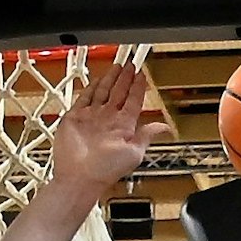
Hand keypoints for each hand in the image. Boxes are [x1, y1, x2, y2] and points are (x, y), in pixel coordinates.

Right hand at [51, 62, 169, 191]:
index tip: (142, 74)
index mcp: (123, 126)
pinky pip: (84, 97)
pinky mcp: (75, 117)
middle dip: (125, 78)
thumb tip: (164, 128)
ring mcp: (92, 117)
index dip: (138, 86)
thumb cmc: (105, 169)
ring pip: (103, 91)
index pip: (134, 100)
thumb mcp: (134, 152)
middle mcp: (108, 120)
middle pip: (119, 92)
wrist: (79, 176)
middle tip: (130, 63)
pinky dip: (91, 87)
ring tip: (118, 66)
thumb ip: (147, 136)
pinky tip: (98, 78)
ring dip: (111, 78)